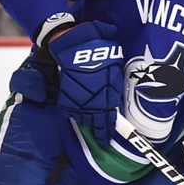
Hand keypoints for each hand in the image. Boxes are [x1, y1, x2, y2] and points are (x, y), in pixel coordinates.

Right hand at [47, 21, 123, 145]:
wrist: (74, 43)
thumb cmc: (99, 49)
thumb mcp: (114, 63)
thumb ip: (116, 80)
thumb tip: (117, 95)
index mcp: (107, 91)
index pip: (110, 114)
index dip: (110, 126)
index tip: (111, 134)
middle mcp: (93, 97)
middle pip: (98, 120)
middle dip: (100, 132)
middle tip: (103, 142)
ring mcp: (79, 96)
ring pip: (84, 117)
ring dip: (89, 125)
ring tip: (93, 132)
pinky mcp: (66, 93)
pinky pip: (71, 109)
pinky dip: (75, 115)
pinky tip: (78, 119)